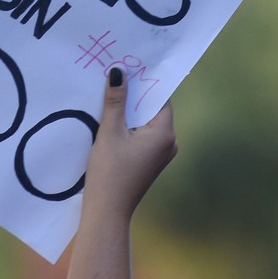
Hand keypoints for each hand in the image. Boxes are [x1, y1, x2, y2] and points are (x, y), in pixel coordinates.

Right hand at [82, 66, 176, 224]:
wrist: (107, 212)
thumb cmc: (109, 172)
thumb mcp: (110, 132)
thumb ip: (116, 101)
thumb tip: (119, 71)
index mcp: (165, 133)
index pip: (159, 97)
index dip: (144, 82)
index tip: (129, 66)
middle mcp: (170, 142)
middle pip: (152, 109)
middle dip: (134, 96)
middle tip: (116, 76)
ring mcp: (161, 154)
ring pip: (145, 123)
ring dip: (129, 112)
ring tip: (110, 95)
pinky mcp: (150, 162)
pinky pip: (141, 136)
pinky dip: (129, 127)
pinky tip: (111, 120)